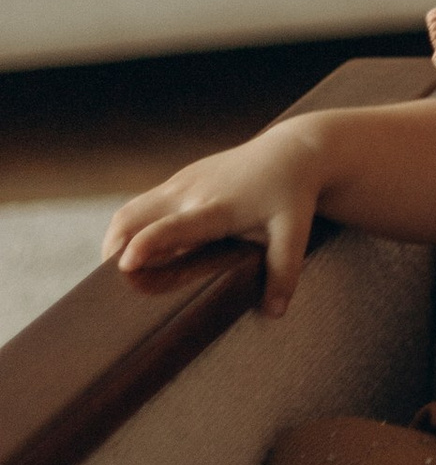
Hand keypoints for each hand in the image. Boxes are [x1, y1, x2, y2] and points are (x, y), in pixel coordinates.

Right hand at [102, 123, 324, 317]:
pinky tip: (142, 255)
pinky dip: (132, 229)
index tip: (124, 266)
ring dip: (117, 240)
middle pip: (132, 216)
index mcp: (216, 208)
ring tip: (124, 276)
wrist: (293, 151)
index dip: (145, 245)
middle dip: (113, 250)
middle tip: (114, 288)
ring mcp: (181, 182)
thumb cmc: (293, 194)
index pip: (171, 227)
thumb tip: (275, 313)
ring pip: (131, 210)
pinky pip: (143, 205)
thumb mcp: (294, 232)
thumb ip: (283, 272)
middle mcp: (190, 191)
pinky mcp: (180, 179)